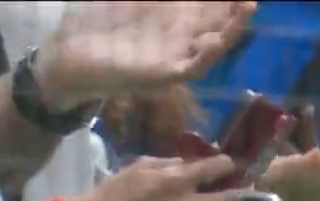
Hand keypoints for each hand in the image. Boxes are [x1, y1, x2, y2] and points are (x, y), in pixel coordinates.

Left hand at [35, 1, 255, 110]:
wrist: (71, 57)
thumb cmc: (97, 24)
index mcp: (173, 18)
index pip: (205, 3)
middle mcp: (181, 37)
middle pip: (215, 19)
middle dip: (232, 6)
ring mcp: (177, 56)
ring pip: (215, 42)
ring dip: (233, 26)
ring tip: (249, 6)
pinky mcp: (168, 75)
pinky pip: (197, 65)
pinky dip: (211, 51)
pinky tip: (220, 37)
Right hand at [64, 155, 243, 200]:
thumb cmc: (115, 190)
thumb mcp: (141, 165)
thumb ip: (171, 163)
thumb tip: (192, 163)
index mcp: (176, 181)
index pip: (216, 168)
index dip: (228, 163)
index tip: (231, 164)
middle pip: (229, 200)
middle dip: (243, 193)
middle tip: (248, 189)